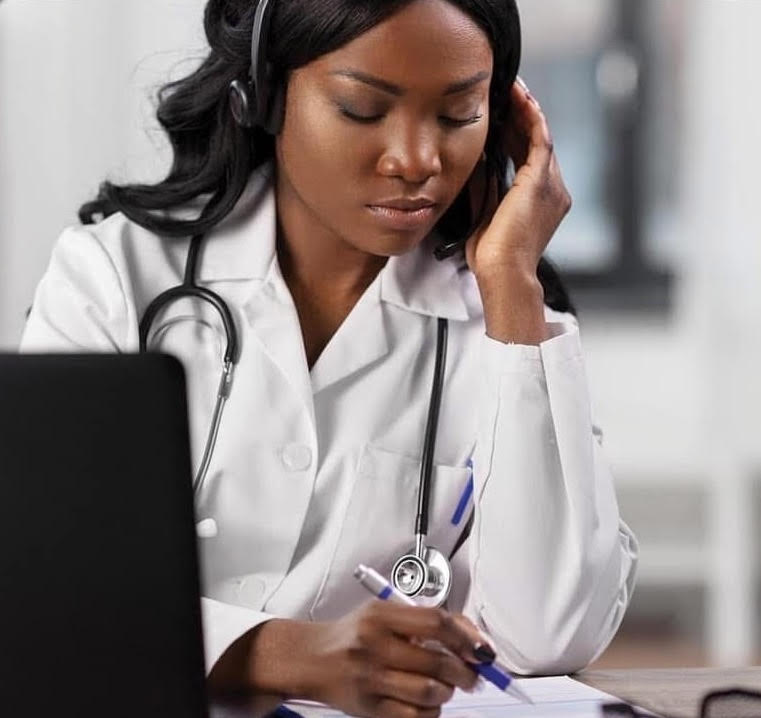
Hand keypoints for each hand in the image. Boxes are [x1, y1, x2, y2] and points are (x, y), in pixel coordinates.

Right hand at [239, 602, 489, 717]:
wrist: (312, 659)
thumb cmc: (354, 634)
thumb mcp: (384, 613)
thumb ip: (423, 620)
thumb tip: (471, 636)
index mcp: (381, 616)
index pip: (436, 622)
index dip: (467, 636)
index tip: (483, 648)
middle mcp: (375, 646)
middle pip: (437, 662)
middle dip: (466, 671)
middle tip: (473, 674)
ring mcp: (371, 679)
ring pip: (429, 692)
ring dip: (448, 692)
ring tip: (447, 686)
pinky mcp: (370, 708)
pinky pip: (415, 717)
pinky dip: (431, 711)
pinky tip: (428, 702)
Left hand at [463, 79, 571, 343]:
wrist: (502, 273)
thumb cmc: (492, 256)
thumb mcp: (485, 212)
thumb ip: (485, 185)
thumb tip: (476, 159)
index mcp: (539, 200)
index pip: (528, 157)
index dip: (516, 133)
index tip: (500, 114)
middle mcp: (553, 190)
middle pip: (536, 143)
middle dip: (520, 116)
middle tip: (504, 90)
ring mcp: (551, 185)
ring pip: (540, 136)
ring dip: (525, 110)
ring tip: (510, 86)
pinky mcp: (542, 181)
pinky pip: (540, 139)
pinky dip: (530, 117)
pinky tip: (519, 97)